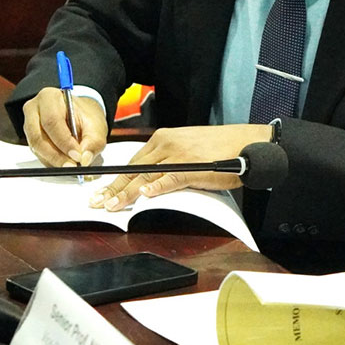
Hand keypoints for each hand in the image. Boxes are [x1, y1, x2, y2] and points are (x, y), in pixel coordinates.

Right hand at [22, 87, 106, 167]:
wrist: (79, 115)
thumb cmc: (85, 116)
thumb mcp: (96, 126)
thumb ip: (94, 142)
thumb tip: (85, 160)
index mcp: (49, 97)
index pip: (52, 121)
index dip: (64, 141)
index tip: (78, 156)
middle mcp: (34, 110)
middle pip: (39, 137)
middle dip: (57, 155)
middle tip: (73, 166)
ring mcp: (29, 125)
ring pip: (37, 148)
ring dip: (54, 160)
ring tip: (72, 166)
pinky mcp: (30, 138)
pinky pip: (38, 154)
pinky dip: (52, 161)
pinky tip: (65, 163)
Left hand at [89, 124, 272, 210]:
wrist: (247, 142)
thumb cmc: (221, 148)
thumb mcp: (188, 150)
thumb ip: (167, 163)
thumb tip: (149, 184)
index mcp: (164, 138)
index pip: (133, 162)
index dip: (116, 180)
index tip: (102, 193)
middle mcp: (168, 143)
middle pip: (134, 169)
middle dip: (114, 188)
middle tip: (97, 203)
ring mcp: (180, 154)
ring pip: (147, 175)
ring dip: (128, 192)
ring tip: (113, 206)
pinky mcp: (194, 166)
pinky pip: (171, 177)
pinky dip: (158, 187)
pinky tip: (146, 195)